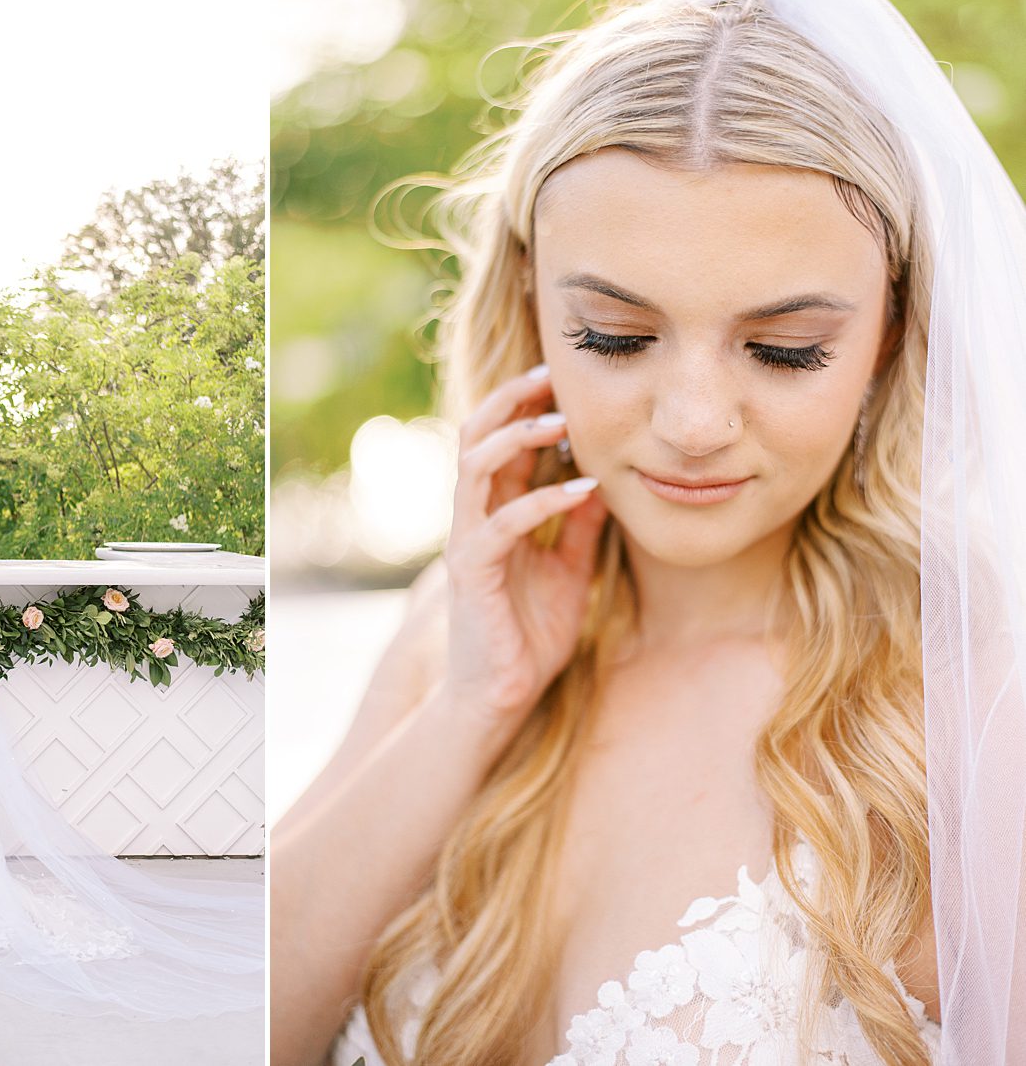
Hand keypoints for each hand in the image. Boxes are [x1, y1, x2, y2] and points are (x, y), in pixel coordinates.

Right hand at [441, 365, 608, 729]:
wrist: (499, 697)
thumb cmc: (529, 636)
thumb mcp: (570, 571)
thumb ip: (580, 527)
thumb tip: (605, 480)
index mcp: (494, 513)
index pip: (502, 442)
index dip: (528, 406)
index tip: (568, 381)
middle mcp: (474, 517)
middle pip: (476, 436)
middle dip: (511, 400)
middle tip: (554, 375)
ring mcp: (468, 540)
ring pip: (475, 465)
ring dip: (517, 435)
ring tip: (561, 420)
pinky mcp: (473, 570)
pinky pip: (503, 522)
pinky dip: (543, 499)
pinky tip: (582, 488)